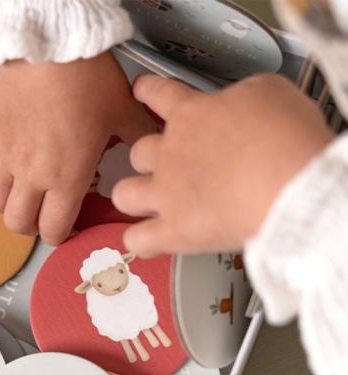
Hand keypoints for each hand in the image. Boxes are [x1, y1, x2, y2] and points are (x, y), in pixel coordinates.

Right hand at [0, 53, 156, 244]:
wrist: (53, 46)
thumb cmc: (87, 78)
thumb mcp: (123, 111)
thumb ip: (137, 136)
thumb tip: (151, 146)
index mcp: (66, 178)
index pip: (53, 229)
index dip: (59, 236)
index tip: (65, 229)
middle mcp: (33, 175)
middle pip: (18, 224)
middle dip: (30, 227)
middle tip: (41, 216)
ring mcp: (7, 157)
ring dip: (6, 205)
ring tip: (18, 196)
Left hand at [113, 74, 333, 256]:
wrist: (292, 184)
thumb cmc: (289, 139)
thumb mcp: (268, 92)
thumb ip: (240, 97)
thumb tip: (239, 106)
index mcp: (192, 115)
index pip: (159, 94)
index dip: (148, 91)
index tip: (141, 90)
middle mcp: (170, 154)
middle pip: (138, 152)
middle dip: (148, 159)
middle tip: (166, 165)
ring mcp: (167, 194)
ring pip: (123, 195)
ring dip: (134, 198)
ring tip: (148, 203)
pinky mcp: (174, 231)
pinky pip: (138, 240)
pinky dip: (142, 242)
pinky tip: (150, 242)